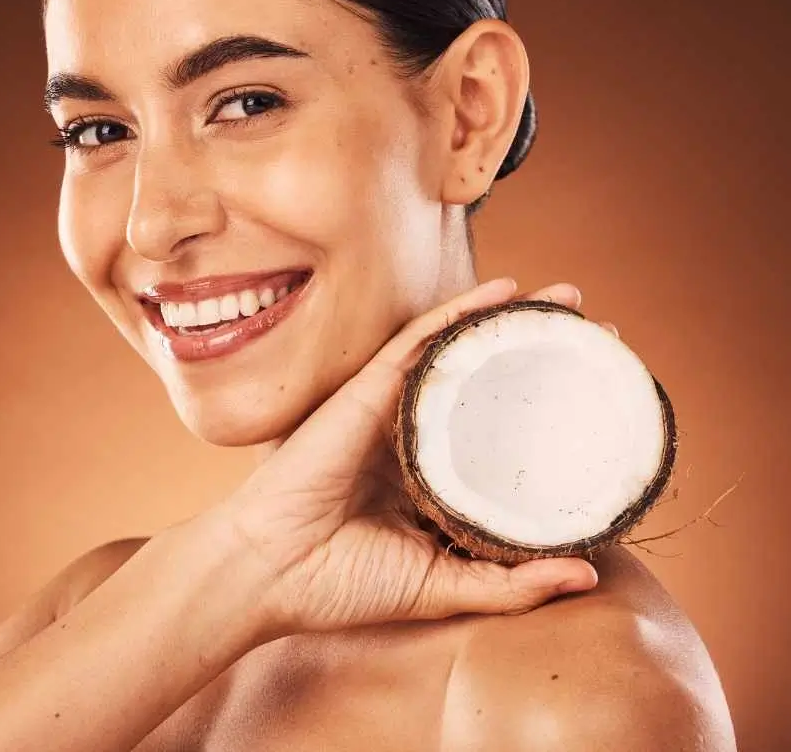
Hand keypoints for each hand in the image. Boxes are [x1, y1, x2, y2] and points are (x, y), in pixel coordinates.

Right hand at [219, 278, 603, 637]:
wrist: (271, 571)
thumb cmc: (342, 584)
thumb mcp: (442, 587)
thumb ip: (509, 583)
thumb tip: (588, 573)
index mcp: (432, 477)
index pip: (503, 431)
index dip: (553, 409)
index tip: (605, 398)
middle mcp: (417, 434)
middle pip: (490, 381)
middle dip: (546, 354)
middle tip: (602, 335)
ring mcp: (391, 406)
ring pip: (461, 350)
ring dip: (514, 320)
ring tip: (569, 299)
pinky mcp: (368, 388)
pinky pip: (420, 339)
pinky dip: (461, 312)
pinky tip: (505, 290)